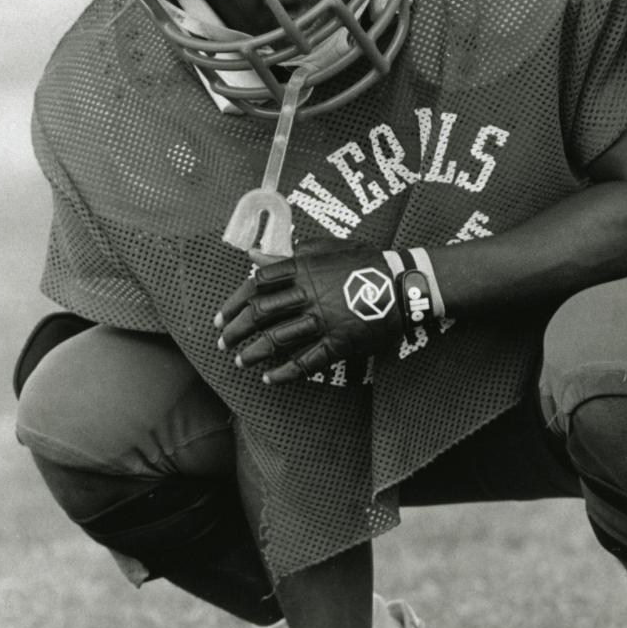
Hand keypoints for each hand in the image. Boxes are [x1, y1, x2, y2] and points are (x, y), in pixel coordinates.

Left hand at [214, 249, 405, 383]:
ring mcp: (323, 320)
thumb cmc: (366, 262)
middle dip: (235, 330)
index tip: (221, 315)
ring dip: (253, 353)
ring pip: (277, 339)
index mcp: (303, 268)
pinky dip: (284, 373)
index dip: (234, 301)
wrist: (404, 284)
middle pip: (260, 313)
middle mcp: (308, 294)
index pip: (257, 283)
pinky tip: (270, 379)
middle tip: (222, 341)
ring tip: (239, 361)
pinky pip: (306, 362)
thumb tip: (253, 254)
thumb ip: (290, 253)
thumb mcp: (328, 248)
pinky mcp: (338, 343)